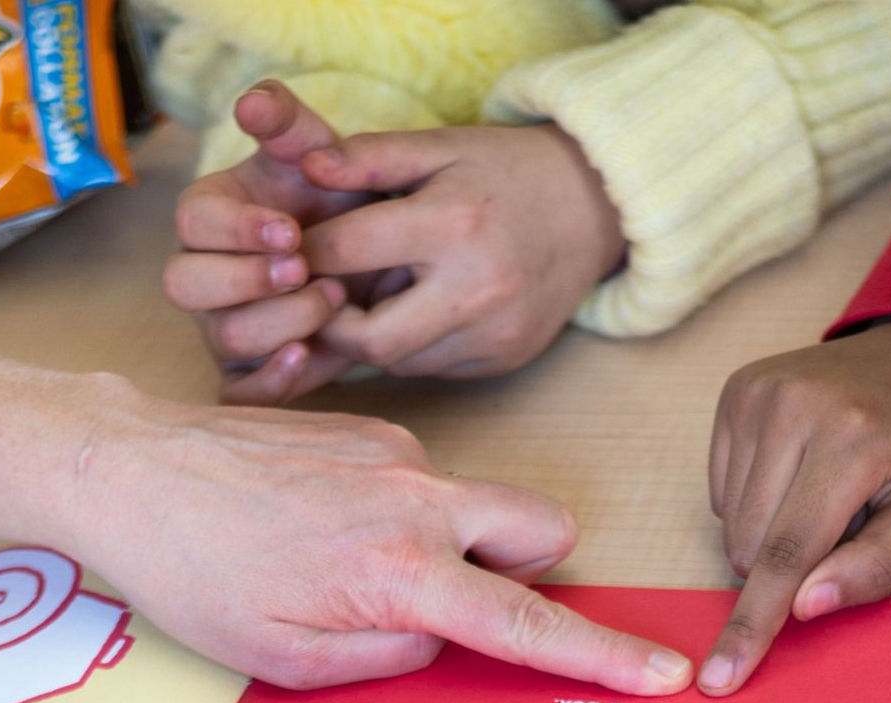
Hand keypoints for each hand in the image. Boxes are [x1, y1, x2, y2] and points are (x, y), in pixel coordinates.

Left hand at [55, 382, 692, 695]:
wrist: (132, 467)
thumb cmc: (194, 570)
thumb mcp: (284, 657)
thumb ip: (386, 657)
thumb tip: (436, 633)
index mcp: (400, 569)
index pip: (527, 623)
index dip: (602, 657)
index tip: (661, 675)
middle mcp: (419, 498)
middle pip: (545, 529)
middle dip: (533, 569)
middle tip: (460, 598)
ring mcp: (400, 453)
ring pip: (480, 502)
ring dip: (453, 539)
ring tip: (344, 560)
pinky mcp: (374, 427)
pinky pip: (424, 478)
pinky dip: (400, 509)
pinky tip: (318, 521)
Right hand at [164, 80, 366, 404]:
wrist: (378, 252)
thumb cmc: (334, 198)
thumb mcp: (317, 154)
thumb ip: (287, 124)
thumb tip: (253, 102)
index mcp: (209, 219)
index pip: (192, 223)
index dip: (236, 229)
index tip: (290, 228)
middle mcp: (204, 276)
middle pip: (186, 286)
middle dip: (245, 279)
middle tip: (304, 268)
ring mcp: (223, 327)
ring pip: (223, 339)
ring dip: (278, 321)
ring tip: (334, 300)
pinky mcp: (249, 374)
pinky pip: (238, 395)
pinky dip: (269, 382)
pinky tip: (307, 356)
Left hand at [293, 123, 625, 378]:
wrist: (596, 207)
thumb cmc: (506, 171)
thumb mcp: (441, 147)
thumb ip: (369, 156)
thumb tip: (304, 170)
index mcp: (453, 223)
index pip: (346, 252)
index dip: (306, 251)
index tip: (294, 248)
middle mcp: (477, 288)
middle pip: (367, 337)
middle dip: (331, 320)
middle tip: (321, 293)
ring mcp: (496, 332)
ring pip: (398, 360)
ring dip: (373, 334)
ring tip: (375, 293)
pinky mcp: (506, 358)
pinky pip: (433, 368)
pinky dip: (413, 345)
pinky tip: (419, 309)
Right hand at [699, 320, 890, 695]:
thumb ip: (874, 567)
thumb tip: (803, 609)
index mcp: (852, 438)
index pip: (788, 552)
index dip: (754, 623)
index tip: (721, 679)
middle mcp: (793, 406)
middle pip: (751, 544)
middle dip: (786, 569)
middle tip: (845, 528)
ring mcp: (757, 392)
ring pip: (729, 522)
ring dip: (770, 534)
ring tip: (826, 493)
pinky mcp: (736, 390)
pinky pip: (720, 488)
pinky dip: (755, 501)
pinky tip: (798, 472)